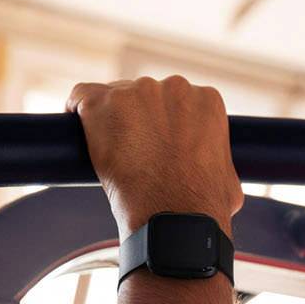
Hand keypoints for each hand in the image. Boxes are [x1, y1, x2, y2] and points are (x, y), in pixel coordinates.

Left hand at [68, 76, 244, 235]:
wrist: (174, 216)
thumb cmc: (203, 205)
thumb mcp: (228, 179)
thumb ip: (220, 163)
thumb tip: (218, 176)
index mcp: (207, 100)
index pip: (178, 100)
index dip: (165, 122)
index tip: (156, 142)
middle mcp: (173, 87)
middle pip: (146, 95)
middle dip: (139, 119)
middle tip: (134, 152)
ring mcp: (135, 93)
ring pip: (115, 97)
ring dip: (111, 119)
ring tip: (110, 152)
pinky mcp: (101, 104)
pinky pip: (81, 96)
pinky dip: (76, 110)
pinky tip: (76, 127)